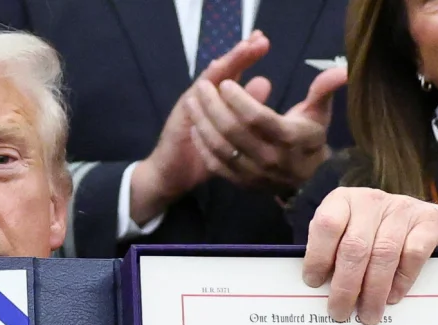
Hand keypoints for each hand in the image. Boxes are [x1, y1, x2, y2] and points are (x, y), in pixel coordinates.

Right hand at [129, 31, 269, 223]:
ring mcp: (192, 103)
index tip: (264, 40)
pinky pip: (196, 97)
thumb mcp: (230, 132)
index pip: (235, 72)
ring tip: (245, 48)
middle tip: (259, 38)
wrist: (172, 173)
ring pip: (211, 78)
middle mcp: (204, 96)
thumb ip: (247, 109)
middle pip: (225, 69)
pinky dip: (206, 83)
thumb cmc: (203, 154)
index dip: (248, 56)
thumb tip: (265, 81)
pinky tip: (216, 69)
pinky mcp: (183, 115)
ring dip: (229, 62)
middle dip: (242, 52)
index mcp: (217, 98)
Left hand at [186, 66, 344, 192]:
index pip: (258, 118)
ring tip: (193, 102)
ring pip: (222, 148)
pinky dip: (203, 146)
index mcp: (290, 138)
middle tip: (203, 87)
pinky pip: (217, 165)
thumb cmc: (309, 138)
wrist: (307, 179)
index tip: (226, 83)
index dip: (239, 100)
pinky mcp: (242, 183)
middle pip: (234, 131)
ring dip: (203, 124)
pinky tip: (195, 127)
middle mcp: (271, 159)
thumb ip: (324, 90)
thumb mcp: (319, 113)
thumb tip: (342, 70)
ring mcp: (255, 174)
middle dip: (214, 107)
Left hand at [302, 187, 437, 324]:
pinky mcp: (431, 221)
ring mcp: (403, 208)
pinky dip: (401, 280)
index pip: (327, 224)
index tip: (314, 284)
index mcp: (344, 201)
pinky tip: (393, 297)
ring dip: (373, 291)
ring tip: (368, 315)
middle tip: (340, 313)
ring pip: (383, 254)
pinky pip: (413, 254)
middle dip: (345, 285)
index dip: (318, 256)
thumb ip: (333, 255)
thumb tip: (318, 291)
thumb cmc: (376, 235)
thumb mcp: (348, 236)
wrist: (427, 222)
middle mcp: (372, 200)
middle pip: (355, 246)